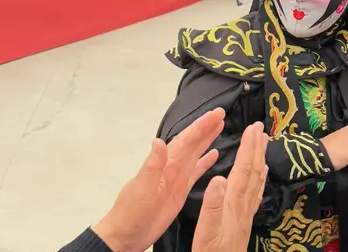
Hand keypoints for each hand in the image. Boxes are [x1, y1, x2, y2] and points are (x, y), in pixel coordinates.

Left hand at [91, 108, 224, 251]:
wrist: (126, 234)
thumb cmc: (131, 211)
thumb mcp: (142, 187)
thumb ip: (152, 165)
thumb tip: (159, 142)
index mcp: (165, 164)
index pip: (186, 140)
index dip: (201, 126)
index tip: (215, 114)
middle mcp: (173, 167)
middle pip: (193, 143)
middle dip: (206, 128)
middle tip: (221, 113)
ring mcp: (177, 178)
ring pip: (196, 154)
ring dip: (207, 140)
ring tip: (220, 127)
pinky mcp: (181, 191)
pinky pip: (196, 172)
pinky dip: (205, 162)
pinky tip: (214, 155)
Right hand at [193, 122, 267, 251]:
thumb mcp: (206, 231)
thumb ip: (212, 205)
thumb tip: (217, 178)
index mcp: (233, 202)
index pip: (243, 169)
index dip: (248, 148)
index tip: (252, 129)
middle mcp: (243, 204)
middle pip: (253, 171)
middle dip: (256, 148)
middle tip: (260, 128)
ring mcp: (246, 212)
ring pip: (256, 179)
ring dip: (259, 158)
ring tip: (263, 142)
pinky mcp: (245, 219)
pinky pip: (255, 192)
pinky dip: (259, 178)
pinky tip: (261, 172)